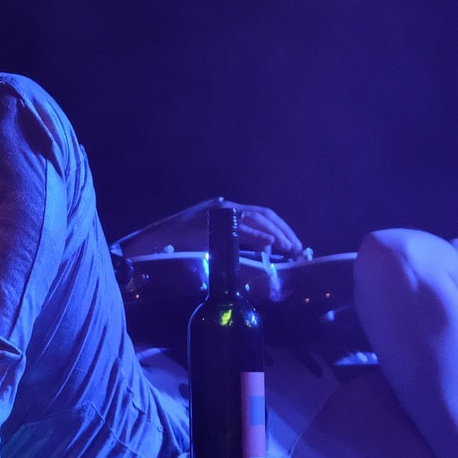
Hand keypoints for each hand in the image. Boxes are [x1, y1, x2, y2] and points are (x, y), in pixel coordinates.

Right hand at [117, 198, 303, 257]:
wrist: (159, 238)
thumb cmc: (183, 240)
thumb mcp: (213, 236)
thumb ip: (233, 238)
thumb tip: (259, 250)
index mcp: (229, 209)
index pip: (262, 214)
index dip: (281, 227)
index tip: (293, 242)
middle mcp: (228, 207)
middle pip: (265, 215)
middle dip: (285, 230)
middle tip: (298, 247)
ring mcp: (222, 214)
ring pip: (258, 220)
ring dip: (277, 234)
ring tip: (289, 248)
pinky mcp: (215, 225)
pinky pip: (242, 230)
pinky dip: (259, 237)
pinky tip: (271, 246)